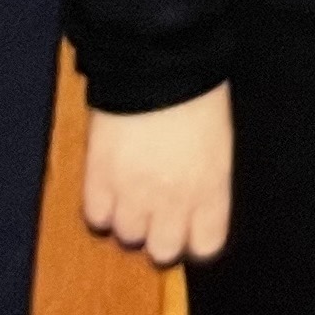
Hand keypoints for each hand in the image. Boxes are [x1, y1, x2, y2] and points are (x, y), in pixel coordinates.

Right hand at [81, 85, 232, 265]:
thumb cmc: (197, 91)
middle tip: (155, 211)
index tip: (187, 227)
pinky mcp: (100, 179)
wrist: (156, 63)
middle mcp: (174, 201)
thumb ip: (208, 180)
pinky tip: (108, 187)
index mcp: (211, 189)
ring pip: (126, 236)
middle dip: (159, 234)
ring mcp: (134, 193)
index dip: (194, 238)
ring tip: (129, 193)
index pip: (206, 245)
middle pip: (163, 251)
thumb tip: (197, 200)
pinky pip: (96, 216)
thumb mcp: (218, 141)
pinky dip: (101, 207)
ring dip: (127, 219)